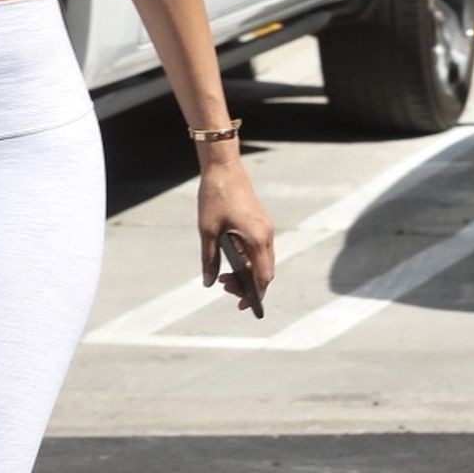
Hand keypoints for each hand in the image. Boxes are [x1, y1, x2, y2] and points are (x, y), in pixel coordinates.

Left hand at [198, 159, 274, 311]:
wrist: (223, 167)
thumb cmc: (214, 197)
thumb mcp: (207, 231)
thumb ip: (210, 259)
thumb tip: (209, 282)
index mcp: (256, 239)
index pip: (262, 276)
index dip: (254, 294)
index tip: (242, 305)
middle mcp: (266, 235)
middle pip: (265, 271)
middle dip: (248, 285)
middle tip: (224, 287)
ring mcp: (265, 228)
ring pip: (263, 260)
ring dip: (248, 272)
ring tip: (224, 276)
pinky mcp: (260, 222)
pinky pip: (260, 249)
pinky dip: (249, 260)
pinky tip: (232, 261)